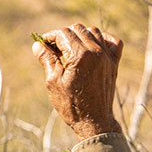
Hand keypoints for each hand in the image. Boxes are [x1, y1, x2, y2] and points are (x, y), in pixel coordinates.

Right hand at [31, 23, 123, 140]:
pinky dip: (103, 39)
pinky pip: (113, 41)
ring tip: (71, 49)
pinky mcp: (114, 63)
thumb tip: (37, 44)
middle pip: (77, 29)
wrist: (94, 122)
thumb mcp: (53, 82)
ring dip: (80, 35)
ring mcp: (107, 57)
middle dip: (64, 35)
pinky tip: (93, 46)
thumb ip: (46, 59)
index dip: (50, 36)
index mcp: (79, 55)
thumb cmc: (71, 104)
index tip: (44, 44)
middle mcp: (96, 52)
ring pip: (93, 31)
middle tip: (55, 49)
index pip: (63, 33)